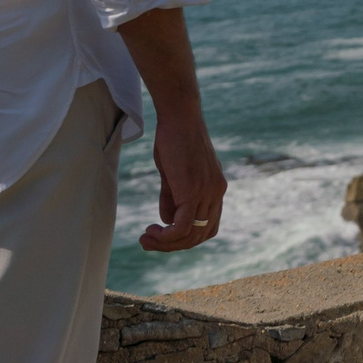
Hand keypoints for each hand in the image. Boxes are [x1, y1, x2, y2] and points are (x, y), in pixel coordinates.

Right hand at [139, 106, 225, 252]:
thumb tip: (167, 220)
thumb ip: (173, 196)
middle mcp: (217, 193)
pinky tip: (151, 232)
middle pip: (200, 235)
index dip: (187, 238)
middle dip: (173, 245)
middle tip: (148, 241)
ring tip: (145, 239)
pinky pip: (183, 227)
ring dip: (166, 244)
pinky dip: (167, 237)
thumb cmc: (174, 139)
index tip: (164, 235)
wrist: (179, 116)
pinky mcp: (193, 191)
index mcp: (216, 188)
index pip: (209, 227)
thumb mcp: (174, 173)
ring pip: (191, 235)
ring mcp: (207, 192)